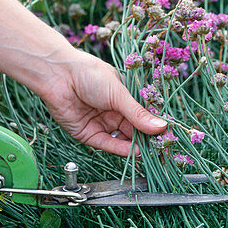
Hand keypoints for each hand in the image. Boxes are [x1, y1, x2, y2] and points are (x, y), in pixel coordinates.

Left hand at [37, 51, 167, 156]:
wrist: (58, 75)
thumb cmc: (88, 74)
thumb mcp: (118, 93)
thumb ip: (138, 113)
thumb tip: (161, 127)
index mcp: (122, 98)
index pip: (143, 116)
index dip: (155, 127)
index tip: (169, 137)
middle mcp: (112, 112)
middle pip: (134, 131)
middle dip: (147, 141)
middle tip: (163, 150)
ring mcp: (101, 123)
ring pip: (122, 140)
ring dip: (136, 147)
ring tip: (151, 153)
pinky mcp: (88, 134)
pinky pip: (107, 144)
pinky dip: (121, 150)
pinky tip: (134, 152)